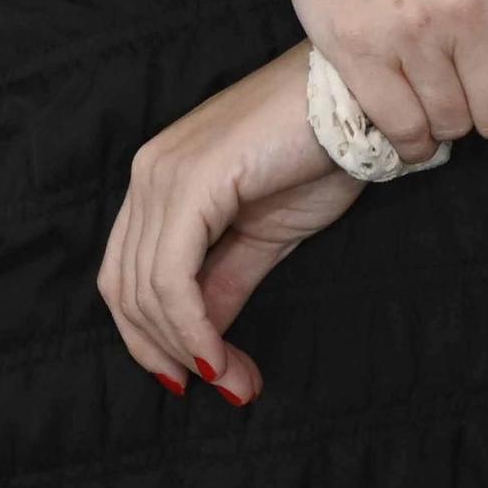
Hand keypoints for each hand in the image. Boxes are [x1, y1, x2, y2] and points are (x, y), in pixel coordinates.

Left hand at [99, 45, 361, 404]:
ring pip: (146, 290)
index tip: (202, 377)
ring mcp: (164, 172)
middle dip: (170, 354)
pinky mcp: (191, 180)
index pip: (127, 276)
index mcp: (160, 178)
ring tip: (236, 380)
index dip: (151, 338)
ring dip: (187, 350)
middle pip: (127, 290)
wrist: (361, 100)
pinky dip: (192, 329)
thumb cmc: (321, 153)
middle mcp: (149, 171)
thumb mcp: (266, 234)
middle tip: (229, 387)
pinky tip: (220, 357)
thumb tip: (202, 347)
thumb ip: (225, 282)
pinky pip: (172, 277)